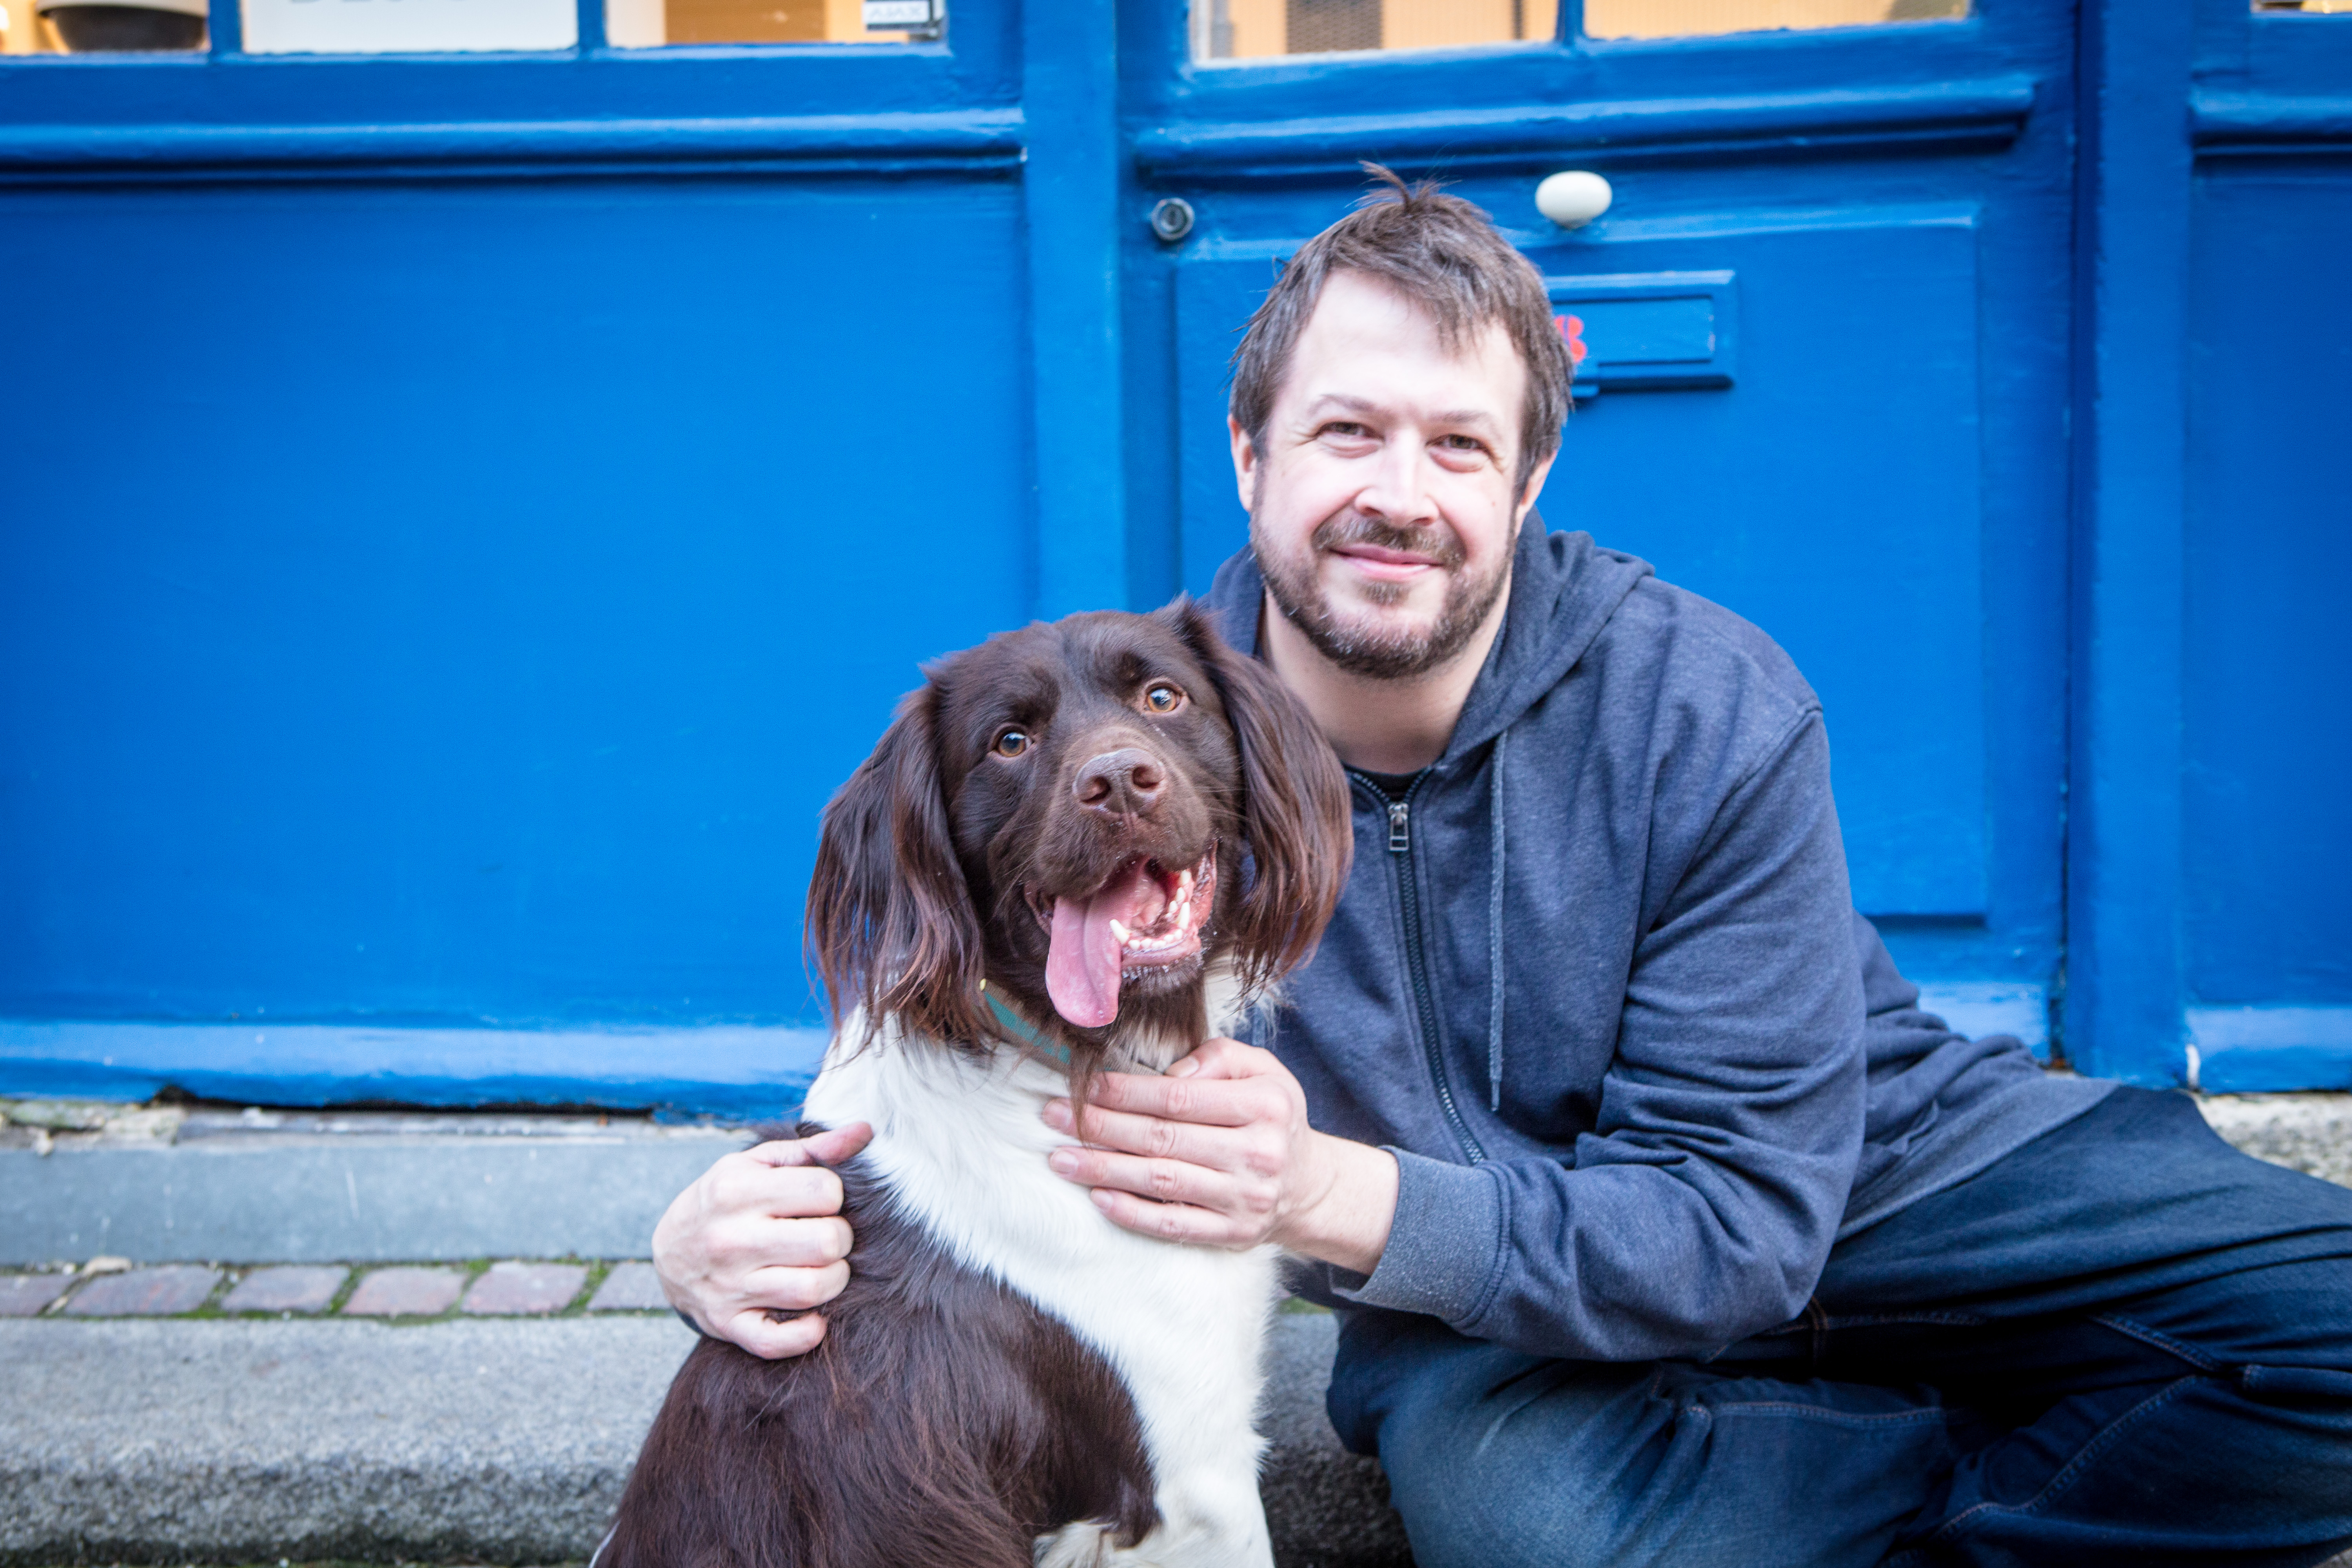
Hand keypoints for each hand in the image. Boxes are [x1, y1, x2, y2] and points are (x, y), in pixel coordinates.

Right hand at [651, 1122, 872, 1358]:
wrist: (669, 1251)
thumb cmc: (726, 1200)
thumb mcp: (758, 1164)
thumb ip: (814, 1149)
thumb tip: (866, 1130)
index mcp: (737, 1191)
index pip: (825, 1191)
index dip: (834, 1196)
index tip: (820, 1201)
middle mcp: (730, 1239)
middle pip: (826, 1242)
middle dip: (839, 1238)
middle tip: (827, 1235)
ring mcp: (728, 1287)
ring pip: (812, 1290)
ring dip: (833, 1280)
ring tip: (822, 1266)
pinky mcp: (726, 1325)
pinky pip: (778, 1342)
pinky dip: (806, 1333)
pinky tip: (813, 1315)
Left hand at [1042, 1037, 1397, 1273]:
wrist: (1307, 1185)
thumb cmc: (1270, 1117)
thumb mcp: (1263, 1070)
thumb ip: (1219, 1056)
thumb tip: (1169, 1071)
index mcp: (1264, 1105)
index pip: (1181, 1097)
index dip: (1127, 1092)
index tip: (1085, 1085)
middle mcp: (1258, 1153)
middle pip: (1163, 1138)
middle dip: (1101, 1126)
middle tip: (1053, 1116)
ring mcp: (1244, 1198)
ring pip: (1161, 1181)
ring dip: (1103, 1169)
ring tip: (1060, 1158)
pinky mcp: (1232, 1233)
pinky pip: (1172, 1225)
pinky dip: (1131, 1213)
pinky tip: (1097, 1197)